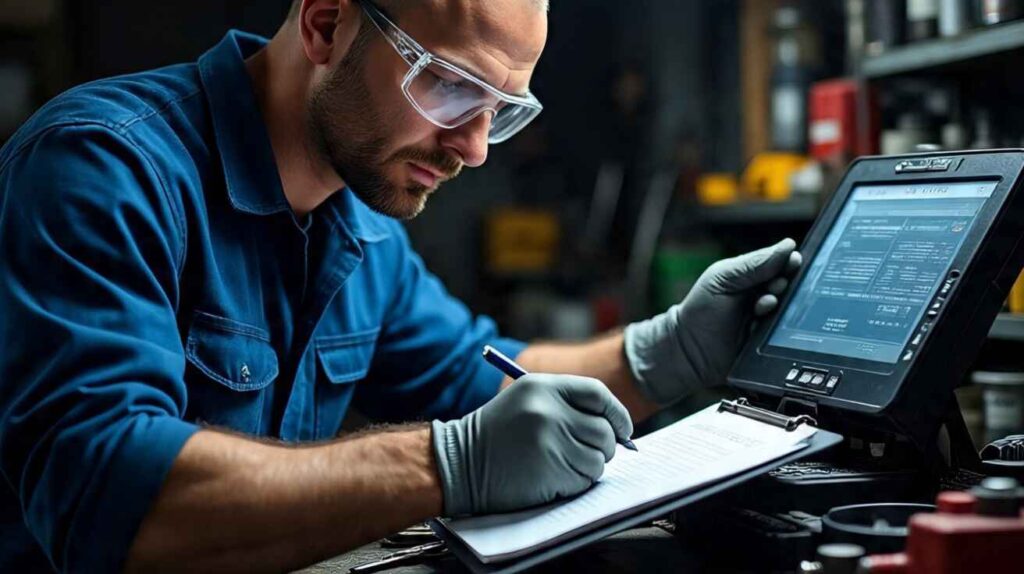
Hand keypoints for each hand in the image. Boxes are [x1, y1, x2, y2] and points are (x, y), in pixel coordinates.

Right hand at [431, 374, 633, 516]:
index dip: (617, 413)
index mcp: (543, 388)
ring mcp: (550, 444)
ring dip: (589, 466)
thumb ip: (568, 404)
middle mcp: (549, 412)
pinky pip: (584, 480)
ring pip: (598, 459)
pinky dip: (577, 482)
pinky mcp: (550, 474)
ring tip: (563, 464)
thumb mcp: (526, 399)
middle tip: (591, 452)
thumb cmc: (497, 432)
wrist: (459, 463)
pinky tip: (553, 477)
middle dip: (605, 446)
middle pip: (604, 431)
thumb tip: (616, 426)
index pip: (598, 395)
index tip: (622, 428)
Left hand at [624, 238, 801, 404]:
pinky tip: (762, 324)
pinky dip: (778, 328)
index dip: (790, 263)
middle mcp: (767, 297)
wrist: (688, 350)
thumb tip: (788, 245)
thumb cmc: (701, 309)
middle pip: (792, 287)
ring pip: (791, 310)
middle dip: (787, 285)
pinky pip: (786, 334)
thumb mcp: (723, 277)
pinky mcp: (771, 343)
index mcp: (756, 277)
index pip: (783, 265)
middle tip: (777, 286)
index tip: (794, 261)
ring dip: (781, 306)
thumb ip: (754, 263)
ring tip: (765, 304)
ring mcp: (770, 321)